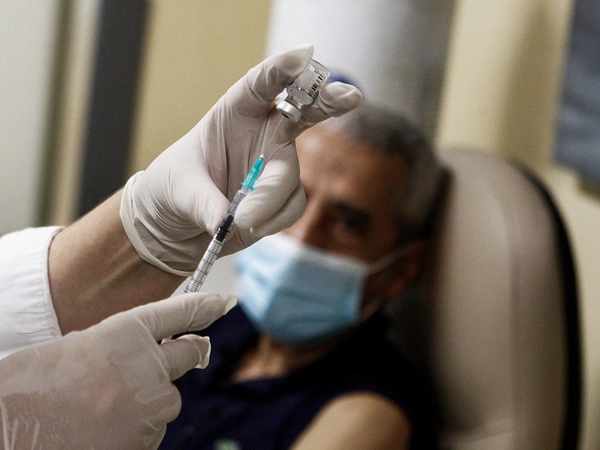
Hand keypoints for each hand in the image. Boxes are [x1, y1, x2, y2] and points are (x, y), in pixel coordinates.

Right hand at [0, 292, 235, 448]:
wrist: (9, 435)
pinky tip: (103, 427)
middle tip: (181, 352)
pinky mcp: (147, 441)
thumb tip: (143, 352)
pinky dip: (137, 427)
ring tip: (103, 406)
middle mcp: (147, 366)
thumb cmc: (30, 387)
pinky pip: (153, 428)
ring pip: (168, 398)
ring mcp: (150, 407)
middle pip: (189, 354)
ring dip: (150, 400)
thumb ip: (118, 345)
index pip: (178, 313)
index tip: (220, 304)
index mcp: (125, 333)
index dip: (202, 307)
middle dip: (187, 352)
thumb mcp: (76, 347)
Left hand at [120, 44, 362, 273]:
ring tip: (238, 221)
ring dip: (268, 201)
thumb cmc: (173, 189)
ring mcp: (276, 165)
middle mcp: (263, 133)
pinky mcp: (281, 197)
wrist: (176, 224)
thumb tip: (230, 222)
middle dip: (327, 102)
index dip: (281, 71)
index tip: (303, 57)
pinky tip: (249, 226)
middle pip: (303, 112)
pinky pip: (292, 206)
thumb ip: (206, 203)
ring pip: (290, 177)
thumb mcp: (178, 188)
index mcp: (234, 113)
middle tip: (349, 96)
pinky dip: (271, 221)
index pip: (260, 85)